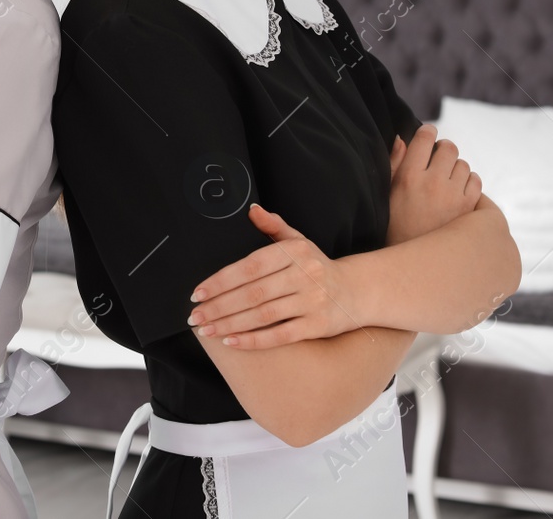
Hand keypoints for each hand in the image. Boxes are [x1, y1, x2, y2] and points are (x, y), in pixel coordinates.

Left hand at [185, 203, 361, 348]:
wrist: (357, 291)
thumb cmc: (317, 266)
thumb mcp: (299, 241)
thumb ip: (273, 227)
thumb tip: (251, 210)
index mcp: (294, 252)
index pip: (249, 266)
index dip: (221, 281)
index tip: (198, 293)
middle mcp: (304, 275)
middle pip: (252, 293)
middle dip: (219, 306)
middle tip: (195, 316)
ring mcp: (312, 301)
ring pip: (263, 315)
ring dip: (230, 324)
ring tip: (206, 329)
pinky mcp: (317, 326)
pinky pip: (280, 335)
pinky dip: (253, 340)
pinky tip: (231, 341)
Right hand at [387, 123, 482, 244]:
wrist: (414, 263)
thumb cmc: (396, 226)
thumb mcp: (387, 193)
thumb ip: (395, 163)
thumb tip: (402, 138)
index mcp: (409, 177)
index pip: (423, 139)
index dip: (427, 132)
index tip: (428, 134)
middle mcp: (433, 182)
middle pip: (448, 148)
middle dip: (443, 149)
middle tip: (438, 158)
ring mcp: (453, 195)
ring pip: (463, 164)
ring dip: (456, 168)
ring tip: (446, 180)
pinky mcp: (469, 207)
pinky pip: (476, 181)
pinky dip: (468, 182)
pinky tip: (457, 191)